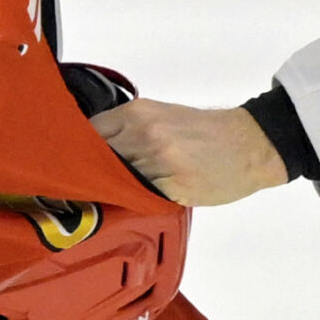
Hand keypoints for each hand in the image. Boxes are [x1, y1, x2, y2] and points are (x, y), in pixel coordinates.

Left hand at [93, 98, 288, 205]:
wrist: (249, 144)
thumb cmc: (207, 132)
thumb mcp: (163, 117)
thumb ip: (128, 131)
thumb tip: (96, 153)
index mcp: (138, 114)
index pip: (88, 134)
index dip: (76, 153)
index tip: (69, 166)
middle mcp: (143, 135)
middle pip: (95, 160)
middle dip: (87, 175)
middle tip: (77, 189)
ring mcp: (157, 162)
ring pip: (114, 183)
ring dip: (108, 192)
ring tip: (103, 200)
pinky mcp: (171, 188)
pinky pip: (139, 200)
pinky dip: (132, 203)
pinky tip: (132, 205)